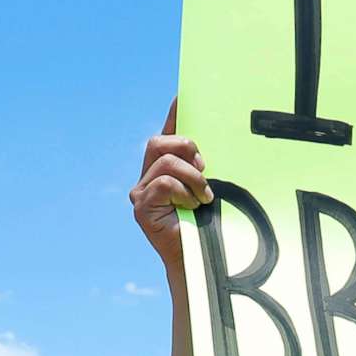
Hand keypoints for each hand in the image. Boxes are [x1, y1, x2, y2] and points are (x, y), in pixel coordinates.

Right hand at [129, 104, 212, 266]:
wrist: (199, 260)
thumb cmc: (208, 226)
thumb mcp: (210, 189)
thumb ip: (205, 168)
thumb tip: (215, 150)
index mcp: (166, 170)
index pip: (167, 134)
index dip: (174, 114)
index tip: (182, 94)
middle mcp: (148, 177)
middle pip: (160, 142)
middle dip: (187, 149)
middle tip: (206, 170)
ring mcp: (141, 192)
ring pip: (165, 161)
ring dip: (193, 177)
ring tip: (204, 197)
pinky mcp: (141, 207)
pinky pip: (163, 183)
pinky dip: (183, 192)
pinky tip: (191, 206)